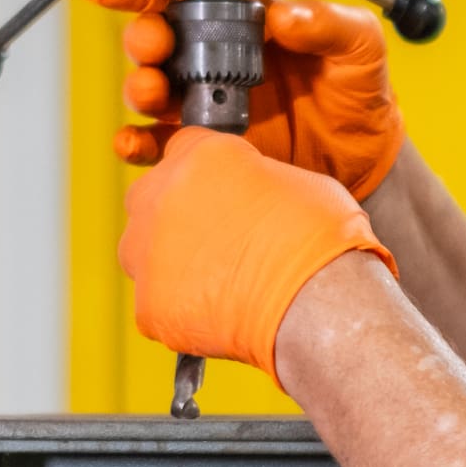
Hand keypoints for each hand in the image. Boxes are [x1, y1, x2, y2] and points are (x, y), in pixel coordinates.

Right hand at [81, 0, 406, 198]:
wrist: (367, 163)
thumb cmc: (359, 95)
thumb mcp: (361, 46)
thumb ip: (330, 22)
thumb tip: (285, 16)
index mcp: (242, 20)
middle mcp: (214, 58)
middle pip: (155, 37)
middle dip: (142, 36)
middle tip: (153, 42)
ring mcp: (206, 103)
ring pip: (151, 89)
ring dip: (141, 87)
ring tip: (155, 91)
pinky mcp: (204, 148)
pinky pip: (157, 145)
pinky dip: (136, 144)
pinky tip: (135, 143)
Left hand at [118, 129, 395, 380]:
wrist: (317, 300)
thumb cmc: (322, 238)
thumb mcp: (297, 181)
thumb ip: (256, 181)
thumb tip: (255, 197)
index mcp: (199, 154)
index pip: (184, 150)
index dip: (207, 176)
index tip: (223, 196)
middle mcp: (159, 193)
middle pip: (153, 199)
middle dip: (178, 217)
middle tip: (221, 243)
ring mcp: (146, 251)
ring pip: (144, 253)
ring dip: (172, 263)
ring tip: (221, 283)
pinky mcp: (147, 303)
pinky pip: (156, 304)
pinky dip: (181, 312)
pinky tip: (219, 316)